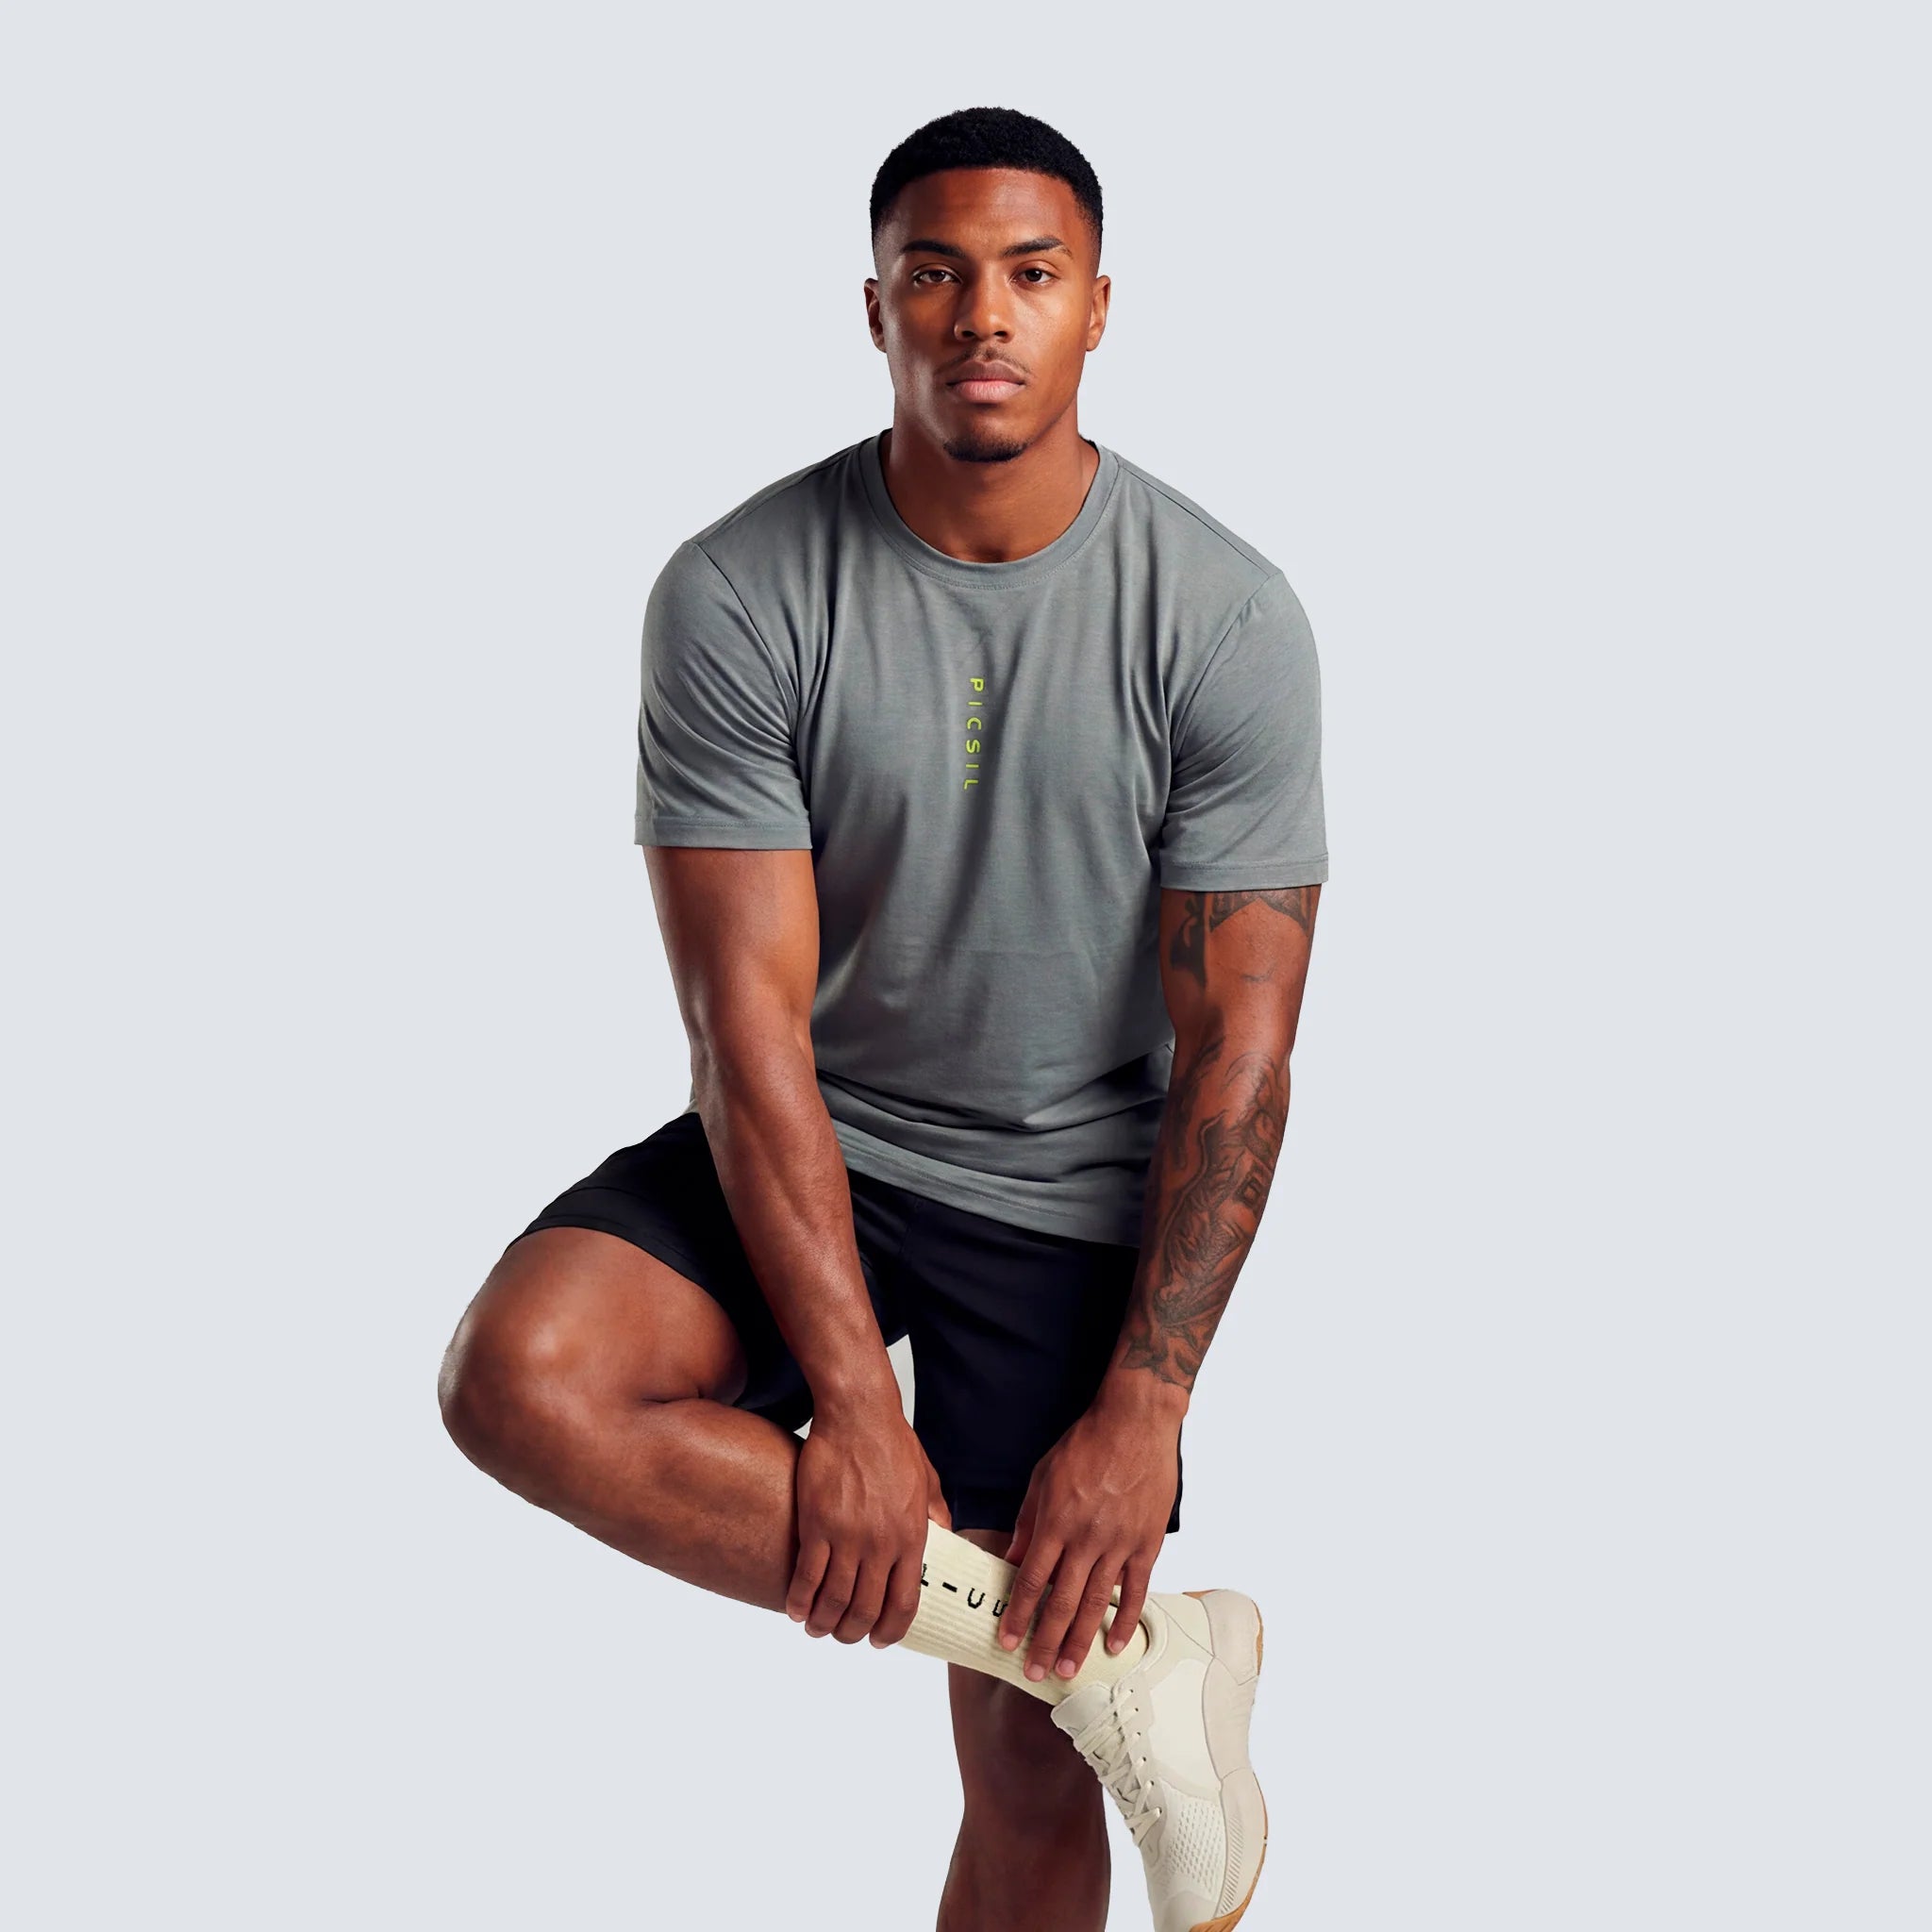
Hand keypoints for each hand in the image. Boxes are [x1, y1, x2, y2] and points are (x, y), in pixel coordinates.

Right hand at [786, 1390, 949, 1647]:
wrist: (858, 1414)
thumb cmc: (893, 1442)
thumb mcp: (928, 1480)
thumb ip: (937, 1514)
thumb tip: (947, 1536)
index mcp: (911, 1538)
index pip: (904, 1603)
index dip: (891, 1629)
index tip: (880, 1640)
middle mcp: (881, 1545)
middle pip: (865, 1610)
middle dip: (852, 1633)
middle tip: (843, 1637)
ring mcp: (847, 1537)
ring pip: (833, 1600)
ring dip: (823, 1624)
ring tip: (815, 1629)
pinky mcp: (816, 1524)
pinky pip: (806, 1576)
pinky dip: (798, 1600)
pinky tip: (794, 1609)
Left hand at [996, 1392, 1180, 1682]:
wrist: (1134, 1423)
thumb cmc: (1084, 1446)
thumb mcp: (1043, 1478)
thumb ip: (1028, 1522)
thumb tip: (1014, 1562)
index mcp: (1055, 1522)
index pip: (1031, 1581)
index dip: (1017, 1615)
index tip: (1006, 1642)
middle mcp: (1085, 1539)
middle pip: (1062, 1602)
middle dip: (1045, 1641)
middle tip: (1034, 1674)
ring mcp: (1119, 1544)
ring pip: (1096, 1604)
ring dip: (1081, 1641)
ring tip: (1068, 1670)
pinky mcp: (1147, 1543)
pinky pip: (1136, 1590)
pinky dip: (1125, 1621)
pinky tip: (1115, 1646)